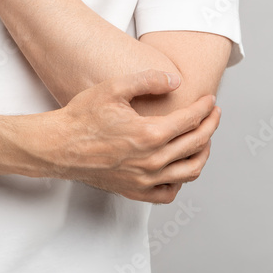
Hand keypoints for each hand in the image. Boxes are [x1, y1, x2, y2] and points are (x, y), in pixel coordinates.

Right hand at [38, 70, 220, 203]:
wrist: (58, 146)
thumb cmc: (81, 118)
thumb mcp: (113, 88)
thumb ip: (147, 80)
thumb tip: (175, 80)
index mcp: (149, 134)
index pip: (191, 120)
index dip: (205, 108)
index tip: (210, 101)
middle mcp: (152, 160)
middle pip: (197, 144)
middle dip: (210, 126)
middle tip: (213, 115)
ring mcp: (144, 179)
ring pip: (190, 171)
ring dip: (202, 153)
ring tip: (203, 140)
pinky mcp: (134, 190)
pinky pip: (169, 192)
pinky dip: (180, 181)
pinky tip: (178, 167)